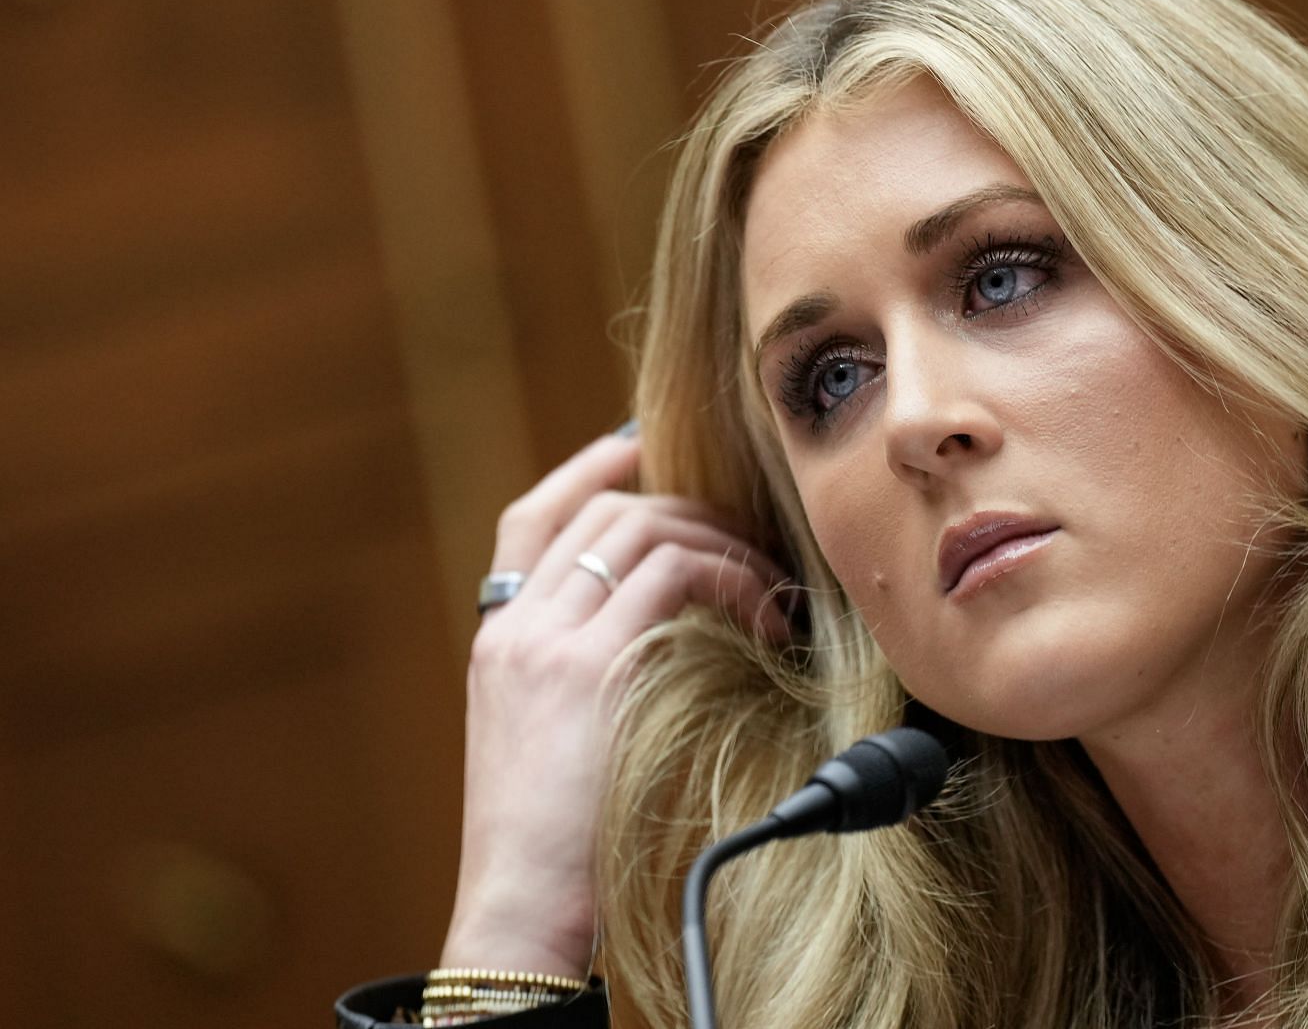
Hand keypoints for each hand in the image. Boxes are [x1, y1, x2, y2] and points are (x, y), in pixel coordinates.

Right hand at [438, 429, 788, 976]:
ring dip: (723, 545)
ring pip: (645, 529)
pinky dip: (731, 580)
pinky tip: (764, 619)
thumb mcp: (544, 740)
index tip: (640, 445)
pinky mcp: (591, 667)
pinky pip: (676, 577)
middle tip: (751, 542)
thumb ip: (579, 673)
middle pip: (605, 511)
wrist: (517, 904)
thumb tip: (661, 633)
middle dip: (690, 509)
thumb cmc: (550, 843)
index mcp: (497, 640)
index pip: (529, 517)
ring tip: (769, 589)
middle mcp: (515, 627)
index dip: (586, 469)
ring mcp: (547, 641)